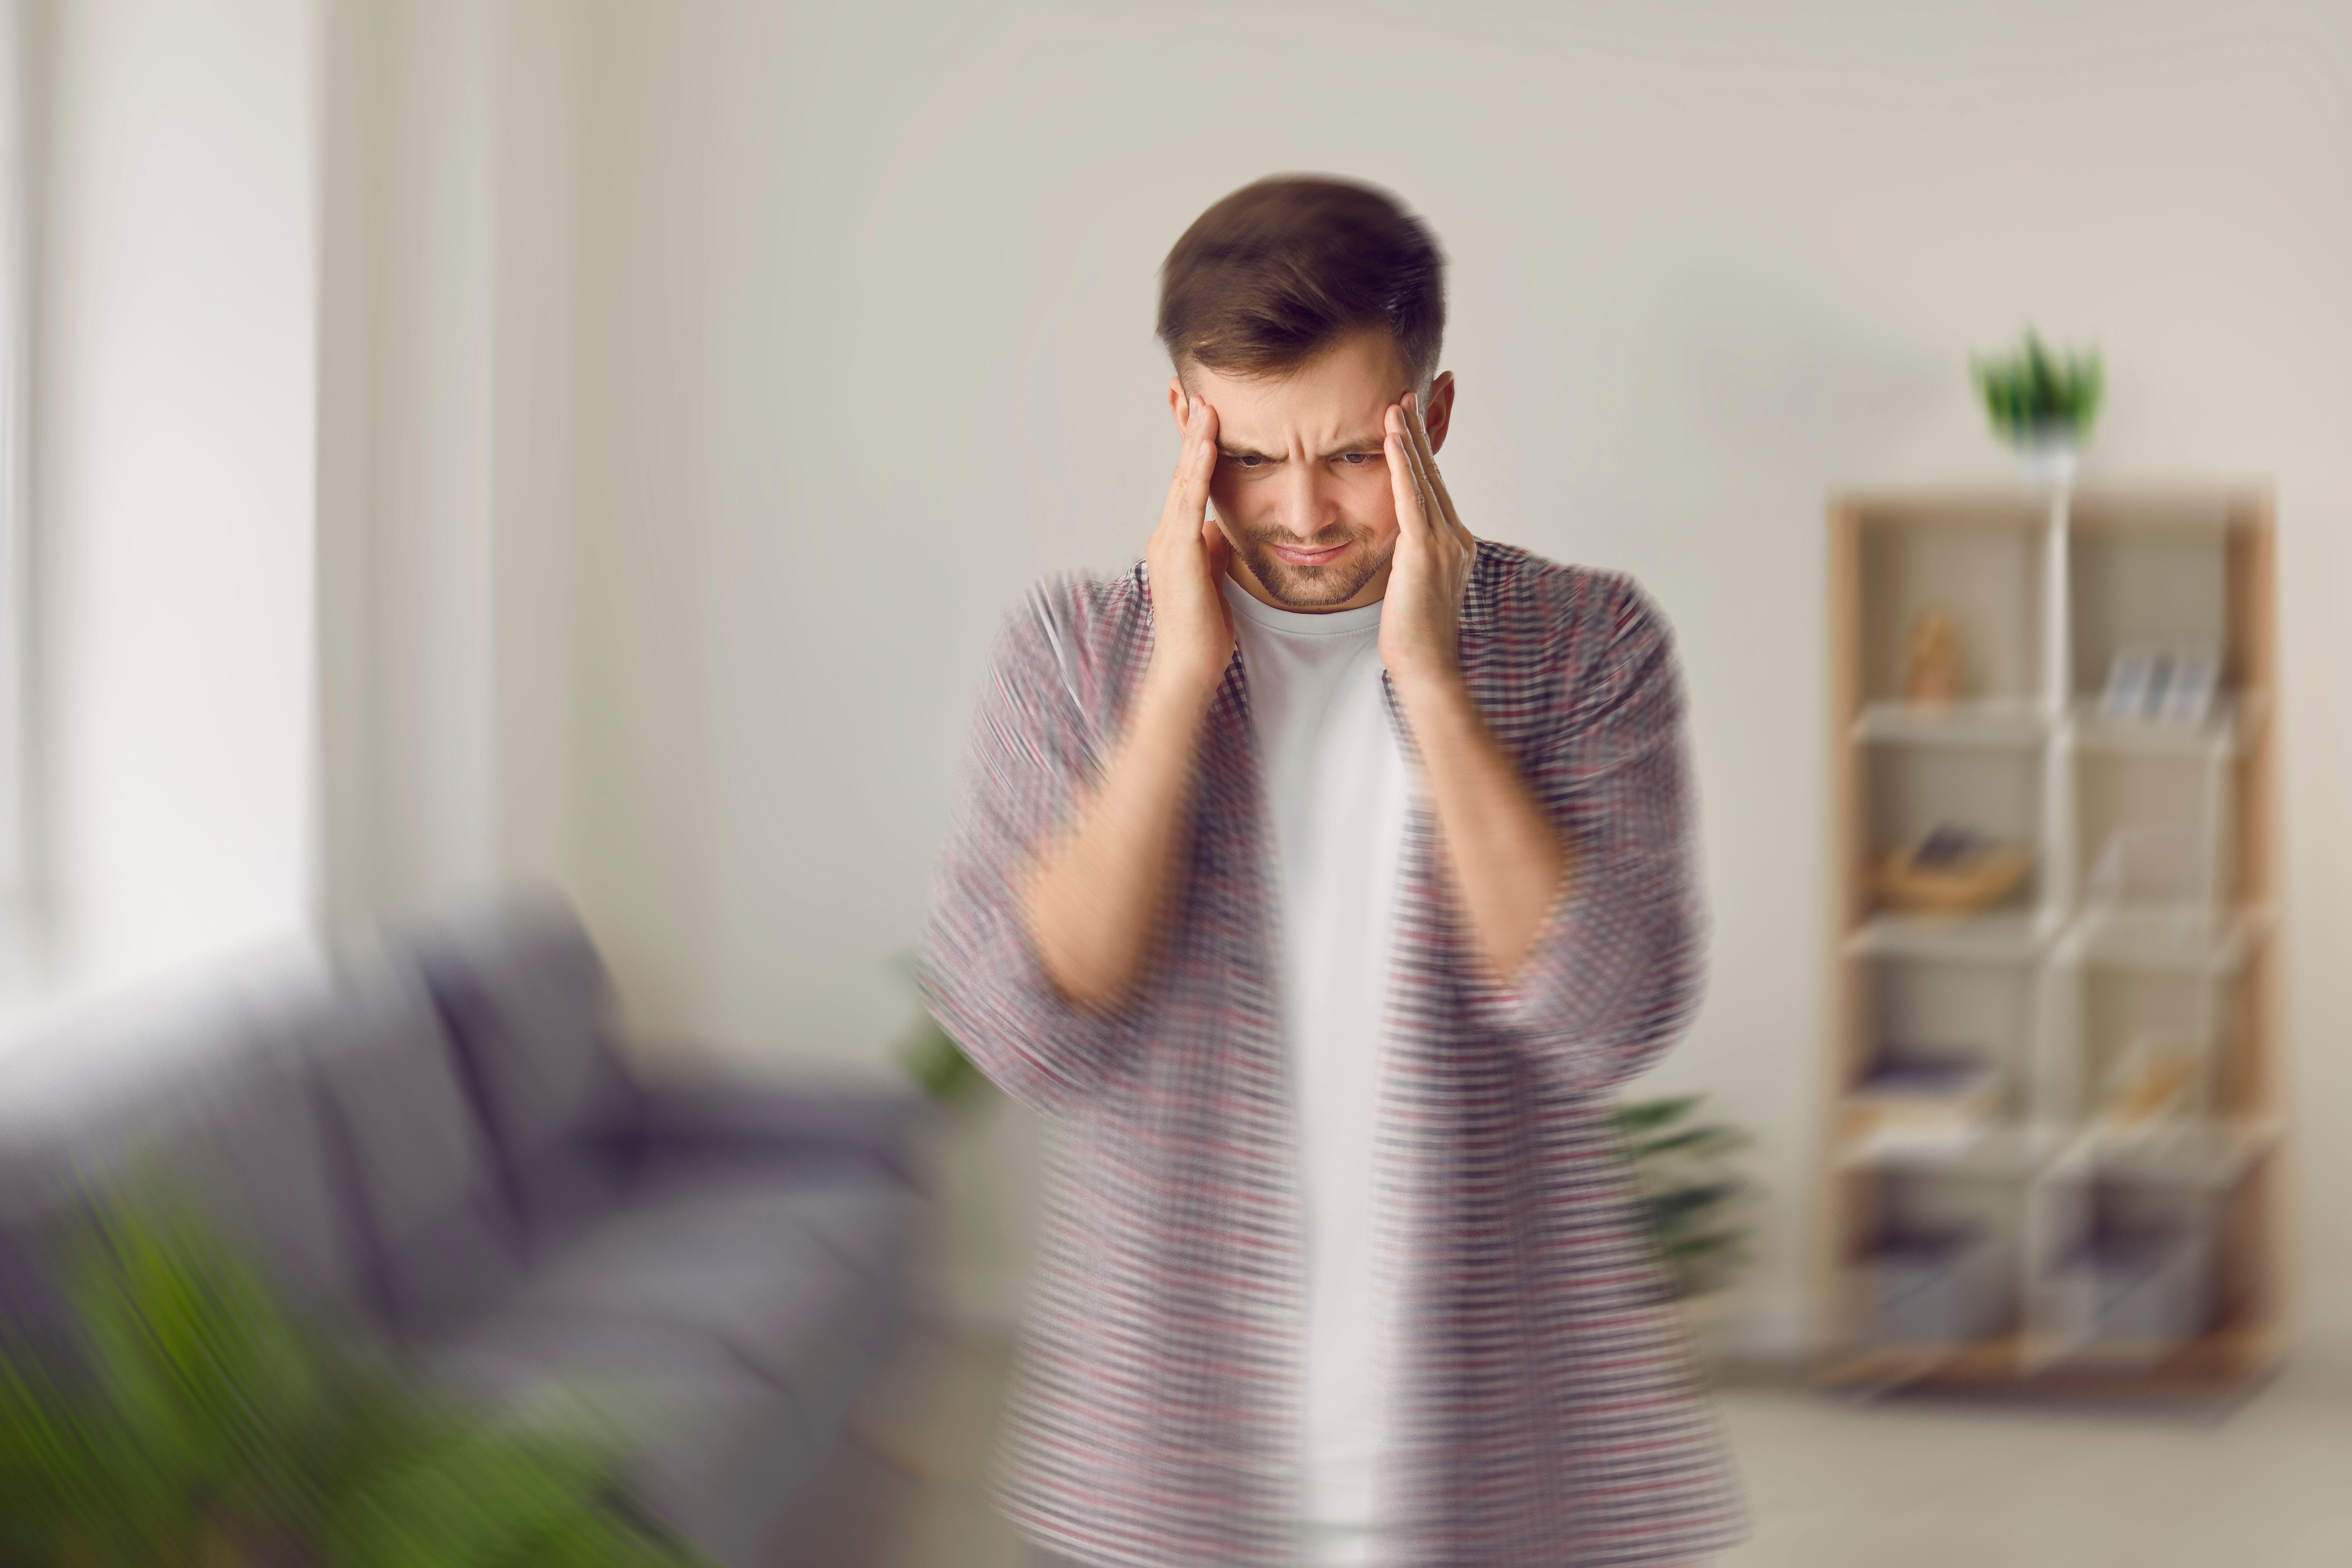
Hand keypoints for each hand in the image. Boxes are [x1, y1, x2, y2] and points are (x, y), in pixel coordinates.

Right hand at [1145, 396, 1235, 700]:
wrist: (1189, 667)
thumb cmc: (1204, 630)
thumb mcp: (1213, 578)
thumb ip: (1212, 550)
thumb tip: (1218, 528)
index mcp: (1176, 539)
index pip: (1188, 482)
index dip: (1195, 447)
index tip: (1204, 414)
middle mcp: (1167, 534)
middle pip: (1182, 472)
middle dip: (1190, 431)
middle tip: (1196, 390)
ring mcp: (1169, 542)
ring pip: (1183, 480)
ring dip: (1195, 440)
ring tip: (1206, 404)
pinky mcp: (1179, 554)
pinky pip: (1190, 503)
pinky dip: (1199, 471)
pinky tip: (1208, 444)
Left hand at [1379, 390, 1475, 690]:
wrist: (1428, 666)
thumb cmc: (1413, 636)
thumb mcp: (1412, 585)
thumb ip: (1409, 558)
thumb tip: (1396, 544)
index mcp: (1454, 545)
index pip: (1434, 490)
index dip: (1421, 454)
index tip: (1409, 423)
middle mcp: (1456, 538)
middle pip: (1434, 475)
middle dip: (1419, 434)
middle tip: (1406, 395)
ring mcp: (1446, 544)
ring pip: (1424, 480)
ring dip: (1409, 439)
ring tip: (1396, 404)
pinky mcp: (1427, 552)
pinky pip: (1412, 498)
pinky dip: (1403, 465)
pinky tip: (1392, 438)